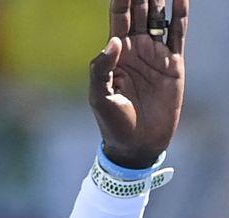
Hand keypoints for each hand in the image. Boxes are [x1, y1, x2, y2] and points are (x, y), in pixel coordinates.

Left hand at [89, 0, 187, 168]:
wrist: (137, 143)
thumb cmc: (113, 122)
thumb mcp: (99, 97)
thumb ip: (101, 68)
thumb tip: (114, 41)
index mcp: (114, 54)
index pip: (118, 18)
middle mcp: (135, 49)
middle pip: (139, 11)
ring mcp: (155, 54)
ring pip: (158, 17)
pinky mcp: (173, 63)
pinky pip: (177, 34)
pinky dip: (180, 14)